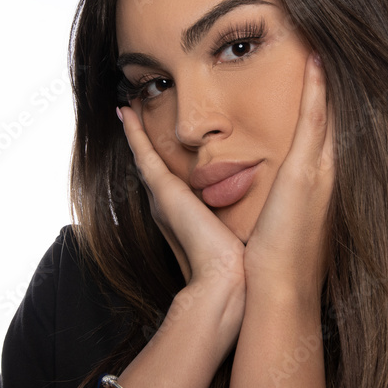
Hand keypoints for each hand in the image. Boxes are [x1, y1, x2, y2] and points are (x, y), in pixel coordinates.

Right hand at [117, 104, 245, 295]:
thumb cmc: (239, 263)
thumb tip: (260, 212)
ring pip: (145, 156)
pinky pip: (144, 154)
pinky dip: (134, 133)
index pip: (174, 180)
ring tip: (130, 108)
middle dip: (146, 143)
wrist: (226, 279)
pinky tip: (127, 111)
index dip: (167, 160)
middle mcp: (169, 205)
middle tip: (137, 114)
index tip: (165, 140)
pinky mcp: (163, 192)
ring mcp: (162, 197)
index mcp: (186, 214)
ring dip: (136, 133)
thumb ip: (242, 219)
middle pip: (154, 166)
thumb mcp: (240, 232)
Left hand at [243, 52, 334, 298]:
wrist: (279, 292)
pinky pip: (315, 121)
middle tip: (335, 39)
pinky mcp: (307, 175)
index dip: (332, 96)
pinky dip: (317, 89)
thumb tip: (279, 190)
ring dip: (328, 76)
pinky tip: (316, 59)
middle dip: (336, 79)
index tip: (327, 66)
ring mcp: (322, 172)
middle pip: (339, 114)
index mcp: (322, 182)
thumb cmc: (276, 262)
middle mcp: (329, 173)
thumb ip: (286, 200)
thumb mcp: (284, 221)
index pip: (331, 129)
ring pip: (332, 111)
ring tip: (324, 38)